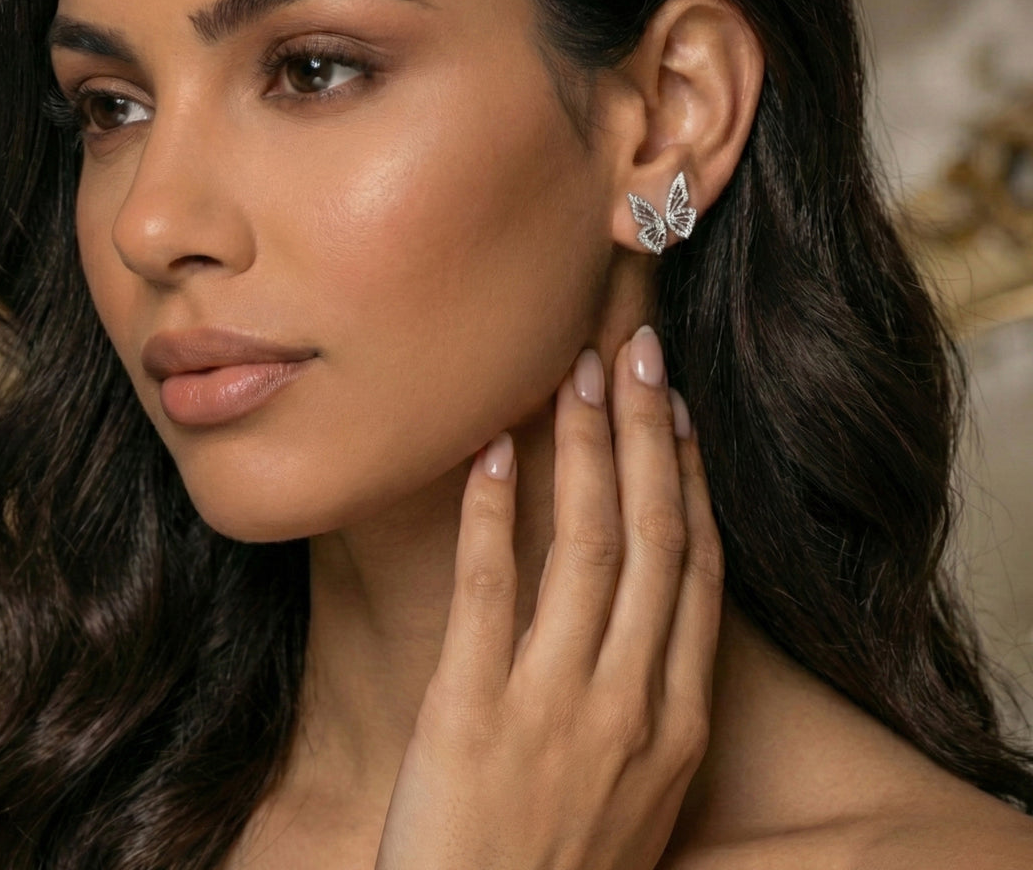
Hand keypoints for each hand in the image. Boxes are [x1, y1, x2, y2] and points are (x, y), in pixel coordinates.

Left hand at [373, 326, 722, 869]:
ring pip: (589, 547)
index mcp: (676, 724)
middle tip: (639, 352)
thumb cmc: (557, 869)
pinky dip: (495, 512)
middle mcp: (629, 703)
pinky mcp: (472, 710)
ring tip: (576, 375)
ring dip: (585, 451)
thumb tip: (637, 617)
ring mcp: (554, 704)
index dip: (692, 482)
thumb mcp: (636, 796)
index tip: (681, 414)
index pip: (699, 573)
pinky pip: (490, 588)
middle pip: (656, 538)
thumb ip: (644, 706)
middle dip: (650, 435)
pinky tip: (494, 451)